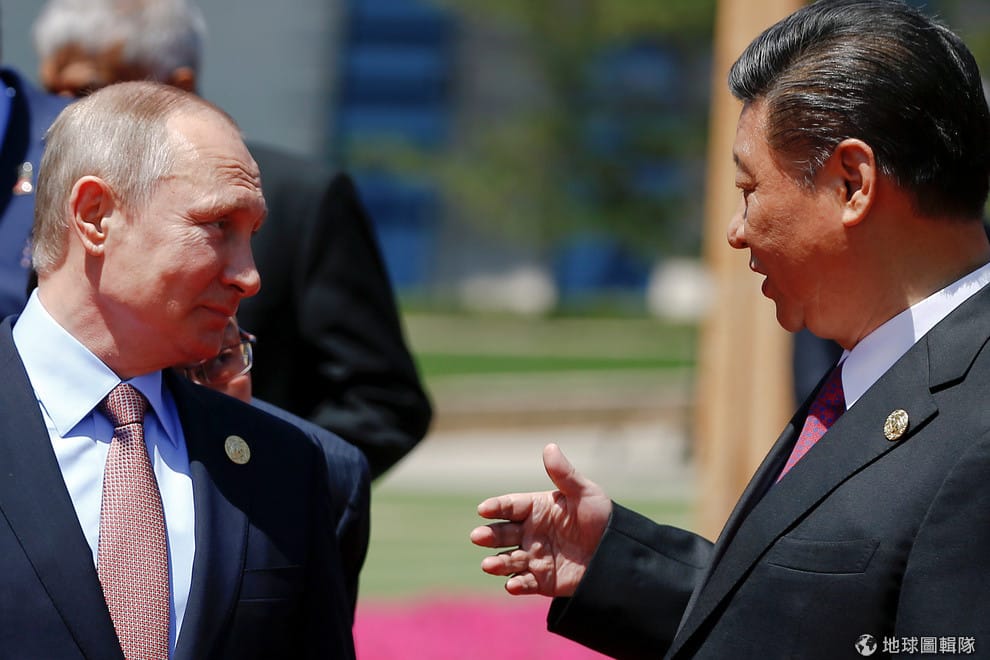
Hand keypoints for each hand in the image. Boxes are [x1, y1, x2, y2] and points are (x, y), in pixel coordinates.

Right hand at [470, 443, 611, 597]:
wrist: (619, 552)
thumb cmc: (601, 517)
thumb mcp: (585, 493)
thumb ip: (564, 474)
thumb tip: (549, 447)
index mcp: (536, 509)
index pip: (510, 506)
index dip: (496, 507)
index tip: (483, 510)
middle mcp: (530, 532)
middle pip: (503, 533)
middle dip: (489, 536)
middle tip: (478, 537)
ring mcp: (534, 557)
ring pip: (509, 560)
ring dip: (497, 563)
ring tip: (489, 564)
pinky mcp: (542, 580)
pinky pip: (525, 583)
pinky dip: (516, 585)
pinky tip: (512, 584)